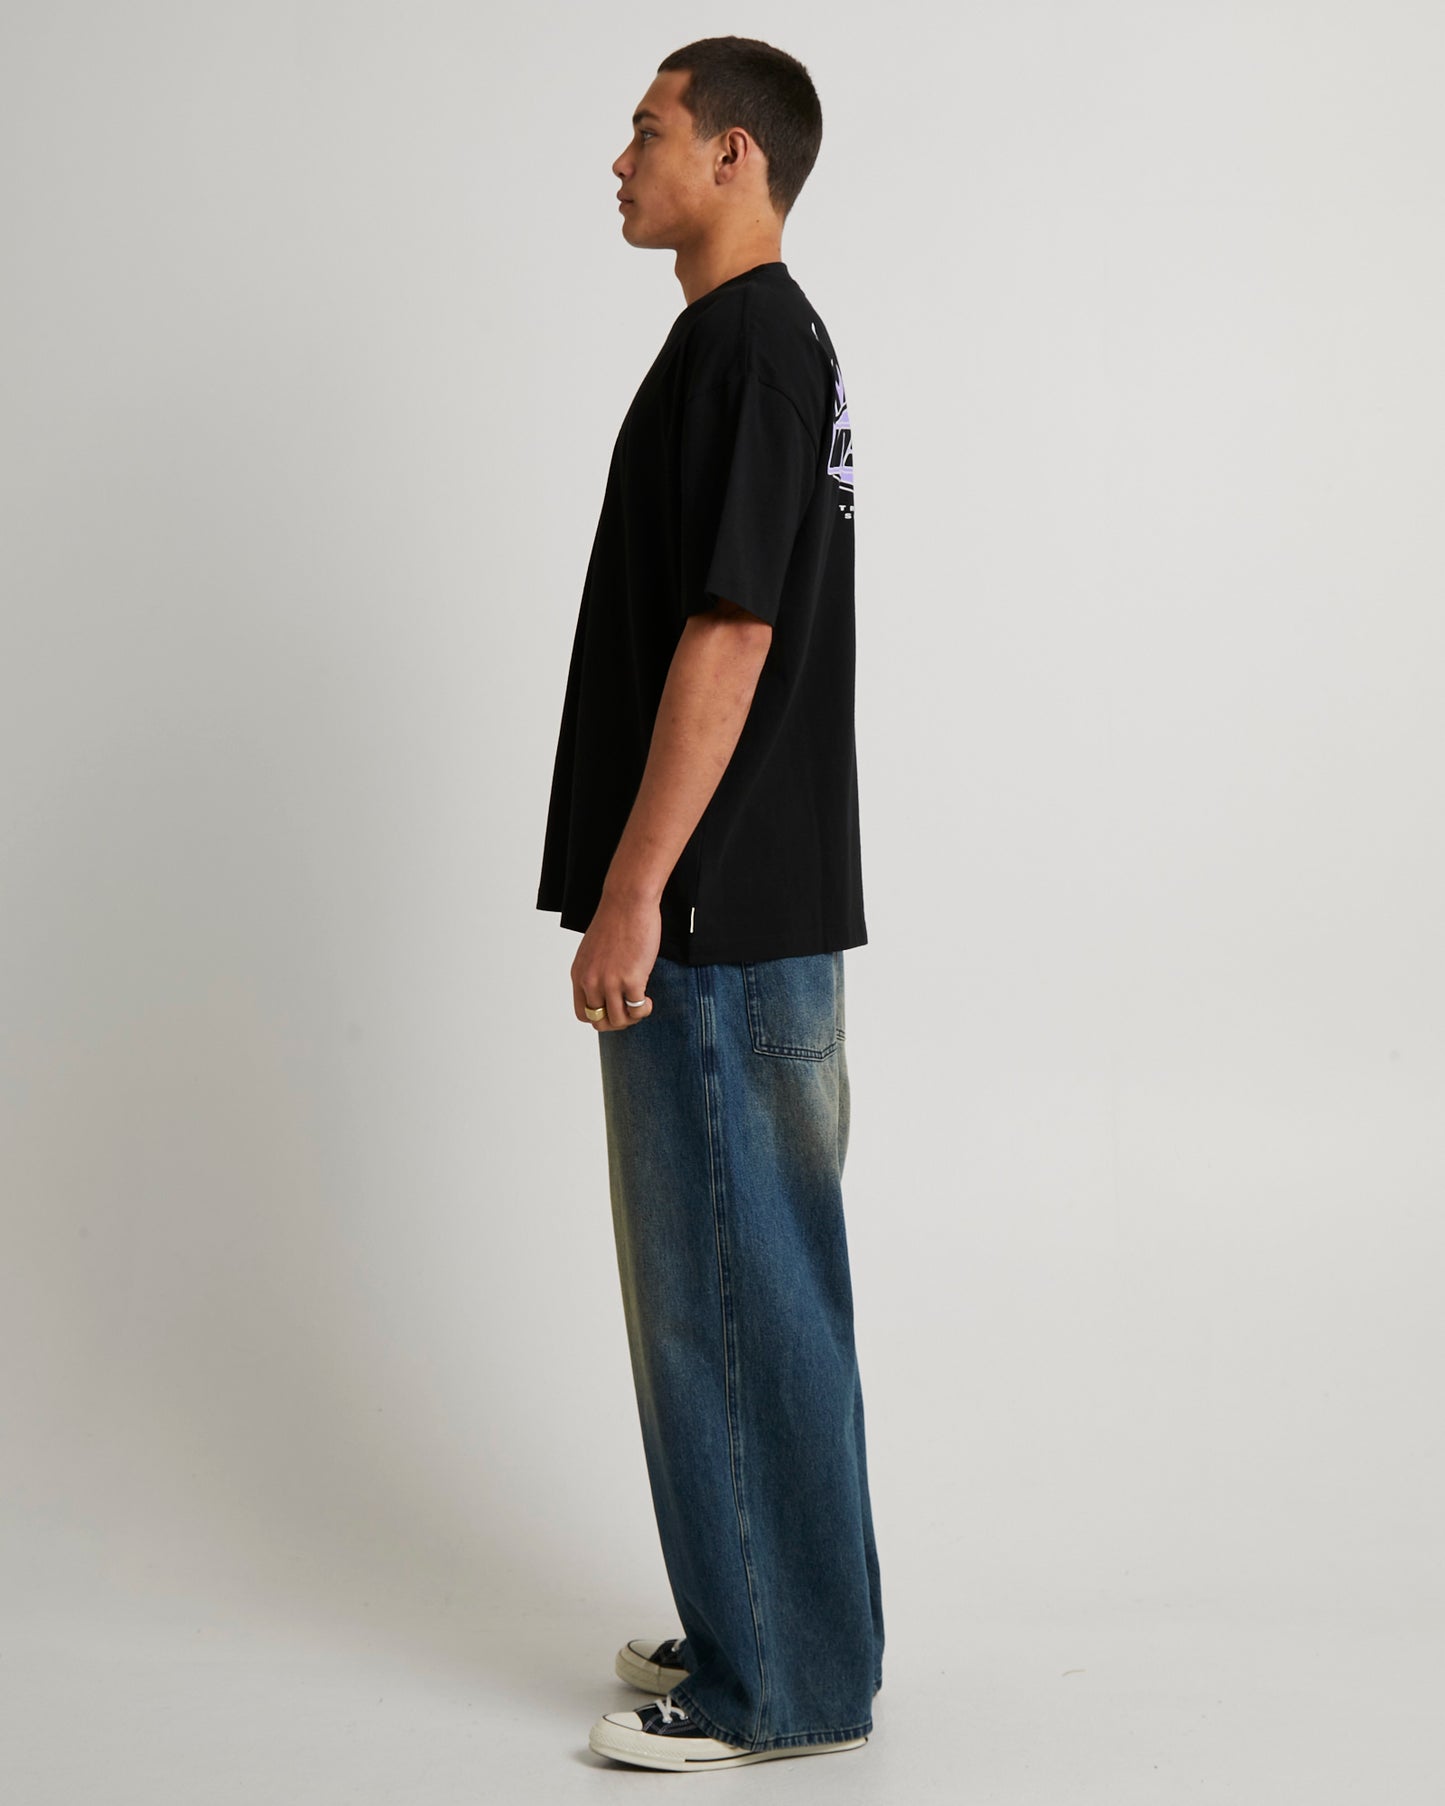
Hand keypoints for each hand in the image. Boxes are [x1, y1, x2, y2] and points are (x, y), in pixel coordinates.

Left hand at [572, 891, 659, 1030]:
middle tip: (630, 1009)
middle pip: (600, 1022)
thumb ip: (595, 972)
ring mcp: (610, 982)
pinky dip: (644, 1009)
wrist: (628, 902)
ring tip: (641, 1004)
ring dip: (632, 1018)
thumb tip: (607, 993)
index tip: (614, 1008)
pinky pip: (637, 1010)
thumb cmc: (616, 921)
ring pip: (619, 1021)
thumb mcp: (593, 951)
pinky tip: (648, 999)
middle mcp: (591, 982)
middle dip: (617, 1021)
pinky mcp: (631, 980)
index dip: (600, 1017)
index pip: (582, 1014)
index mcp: (579, 975)